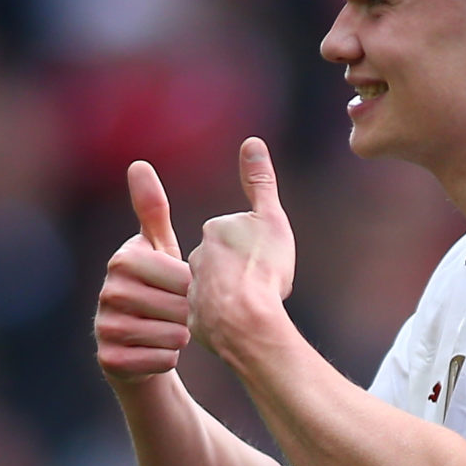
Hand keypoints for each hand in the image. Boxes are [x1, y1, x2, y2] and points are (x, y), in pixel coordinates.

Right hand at [94, 160, 191, 383]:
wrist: (137, 346)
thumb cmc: (156, 291)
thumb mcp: (159, 249)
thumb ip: (152, 210)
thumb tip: (138, 164)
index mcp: (123, 259)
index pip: (181, 275)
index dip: (192, 287)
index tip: (182, 290)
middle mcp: (108, 291)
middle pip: (178, 307)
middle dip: (187, 314)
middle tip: (177, 314)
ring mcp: (104, 326)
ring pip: (172, 336)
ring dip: (180, 337)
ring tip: (169, 331)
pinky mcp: (109, 360)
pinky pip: (161, 361)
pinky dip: (169, 359)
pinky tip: (159, 352)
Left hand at [188, 138, 295, 352]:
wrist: (244, 322)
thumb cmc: (262, 269)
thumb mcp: (271, 220)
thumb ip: (260, 182)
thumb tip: (252, 142)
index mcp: (215, 230)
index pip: (241, 234)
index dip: (260, 248)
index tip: (267, 261)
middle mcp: (196, 256)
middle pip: (228, 261)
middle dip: (245, 272)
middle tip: (263, 285)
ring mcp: (194, 288)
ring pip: (220, 287)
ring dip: (236, 295)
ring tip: (255, 307)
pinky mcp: (195, 319)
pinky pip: (215, 315)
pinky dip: (228, 318)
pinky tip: (242, 323)